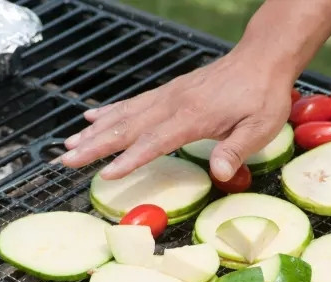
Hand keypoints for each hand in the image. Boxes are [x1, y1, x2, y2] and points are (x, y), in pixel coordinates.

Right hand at [60, 49, 293, 181]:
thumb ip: (236, 150)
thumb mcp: (260, 127)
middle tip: (66, 160)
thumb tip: (220, 174)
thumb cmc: (263, 95)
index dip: (130, 159)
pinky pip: (134, 101)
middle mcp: (174, 104)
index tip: (106, 174)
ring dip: (96, 130)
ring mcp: (169, 95)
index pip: (154, 142)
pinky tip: (94, 116)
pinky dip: (111, 110)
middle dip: (95, 146)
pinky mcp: (171, 91)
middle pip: (128, 127)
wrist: (262, 58)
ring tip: (70, 143)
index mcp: (194, 117)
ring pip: (125, 113)